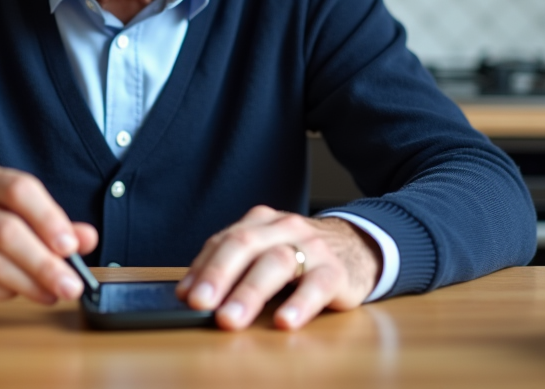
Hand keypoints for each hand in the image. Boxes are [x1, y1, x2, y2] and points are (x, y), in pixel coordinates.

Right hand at [0, 161, 97, 308]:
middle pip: (7, 230)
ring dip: (29, 283)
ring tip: (51, 294)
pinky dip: (4, 292)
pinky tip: (17, 292)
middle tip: (71, 285)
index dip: (49, 218)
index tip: (72, 247)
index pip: (19, 189)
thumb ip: (55, 226)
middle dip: (44, 263)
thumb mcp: (19, 218)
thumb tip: (88, 238)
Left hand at [177, 206, 381, 330]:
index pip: (224, 240)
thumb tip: (190, 294)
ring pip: (276, 263)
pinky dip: (298, 304)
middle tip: (199, 303)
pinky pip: (316, 286)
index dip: (202, 267)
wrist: (359, 246)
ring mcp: (311, 247)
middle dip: (218, 275)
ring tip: (230, 319)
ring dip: (249, 292)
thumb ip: (234, 266)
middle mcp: (283, 228)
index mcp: (260, 221)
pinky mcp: (336, 271)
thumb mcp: (267, 250)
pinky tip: (283, 322)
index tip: (185, 294)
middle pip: (245, 245)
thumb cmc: (301, 254)